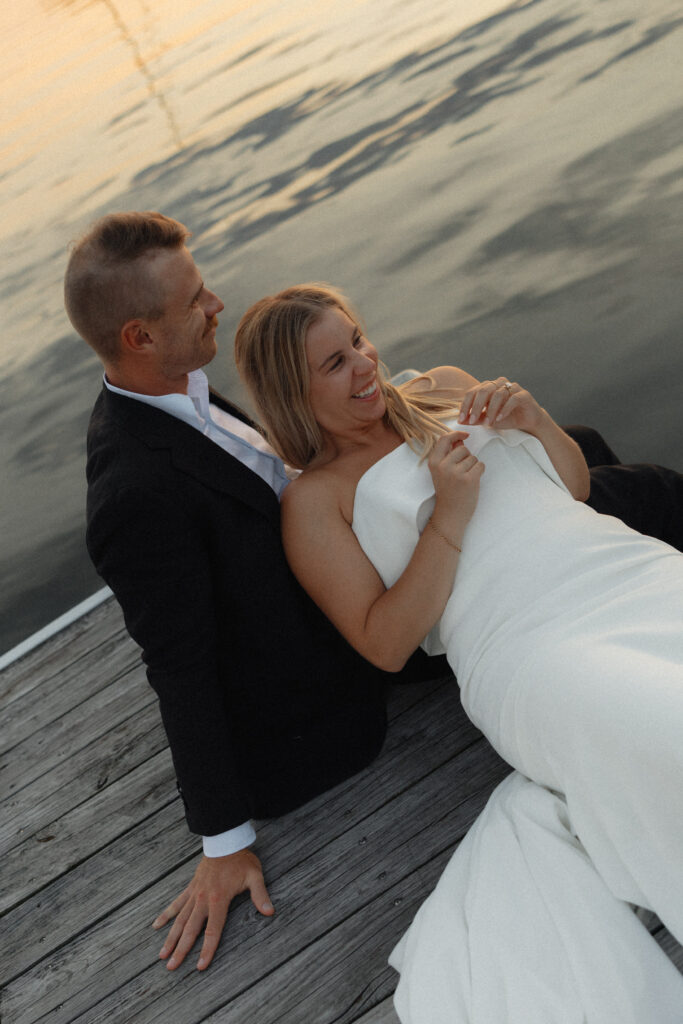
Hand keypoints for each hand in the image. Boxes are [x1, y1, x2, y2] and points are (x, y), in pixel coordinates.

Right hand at [152, 849, 273, 970]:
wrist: (225, 841)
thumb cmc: (241, 860)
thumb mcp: (255, 876)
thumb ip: (260, 895)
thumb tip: (269, 911)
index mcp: (218, 899)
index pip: (212, 930)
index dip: (207, 949)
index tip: (200, 966)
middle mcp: (203, 899)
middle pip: (190, 929)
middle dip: (181, 950)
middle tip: (171, 967)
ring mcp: (195, 893)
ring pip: (180, 919)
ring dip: (171, 937)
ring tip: (162, 955)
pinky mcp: (191, 887)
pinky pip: (176, 903)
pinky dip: (166, 914)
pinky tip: (156, 925)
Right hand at [428, 430, 484, 535]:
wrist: (450, 514)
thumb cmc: (448, 492)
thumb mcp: (442, 472)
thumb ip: (449, 455)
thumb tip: (460, 438)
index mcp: (434, 463)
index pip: (444, 439)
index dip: (456, 434)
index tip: (465, 435)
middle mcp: (443, 466)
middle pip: (463, 449)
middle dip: (467, 458)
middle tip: (462, 472)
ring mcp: (456, 473)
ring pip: (473, 458)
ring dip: (473, 466)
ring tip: (466, 479)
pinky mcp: (469, 479)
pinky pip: (480, 465)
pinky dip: (480, 472)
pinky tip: (473, 481)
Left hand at [457, 378, 544, 433]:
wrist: (527, 421)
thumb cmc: (506, 418)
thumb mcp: (487, 420)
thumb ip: (475, 419)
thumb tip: (460, 421)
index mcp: (488, 387)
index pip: (473, 392)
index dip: (466, 405)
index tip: (461, 419)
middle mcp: (499, 384)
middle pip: (484, 390)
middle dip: (476, 407)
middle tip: (472, 421)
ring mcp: (512, 387)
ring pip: (498, 394)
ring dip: (491, 410)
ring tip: (487, 423)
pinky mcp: (524, 394)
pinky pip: (512, 399)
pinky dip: (504, 409)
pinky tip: (499, 419)